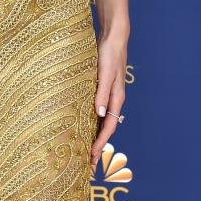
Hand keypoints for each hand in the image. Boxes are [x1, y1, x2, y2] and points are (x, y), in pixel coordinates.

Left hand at [90, 31, 126, 168]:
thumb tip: (100, 114)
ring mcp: (108, 95)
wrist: (113, 38)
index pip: (109, 126)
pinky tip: (84, 126)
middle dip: (98, 145)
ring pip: (103, 121)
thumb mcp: (105, 73)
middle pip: (107, 128)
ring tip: (86, 150)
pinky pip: (98, 111)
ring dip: (95, 135)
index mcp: (116, 98)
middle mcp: (114, 100)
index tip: (92, 156)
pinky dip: (93, 122)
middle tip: (89, 162)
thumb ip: (102, 93)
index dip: (100, 142)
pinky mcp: (102, 89)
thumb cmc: (109, 54)